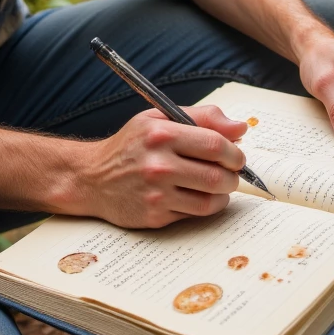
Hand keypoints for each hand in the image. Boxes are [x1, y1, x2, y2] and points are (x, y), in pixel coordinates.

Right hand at [69, 104, 247, 228]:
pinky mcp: (154, 217)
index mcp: (161, 134)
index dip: (234, 152)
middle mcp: (158, 165)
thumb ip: (202, 118)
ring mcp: (156, 194)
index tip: (236, 155)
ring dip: (223, 194)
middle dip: (233, 176)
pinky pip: (194, 215)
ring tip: (218, 186)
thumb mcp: (159, 119)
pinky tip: (197, 196)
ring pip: (210, 200)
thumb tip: (240, 127)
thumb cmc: (130, 146)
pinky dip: (204, 207)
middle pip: (216, 176)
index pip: (215, 145)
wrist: (92, 178)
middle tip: (231, 173)